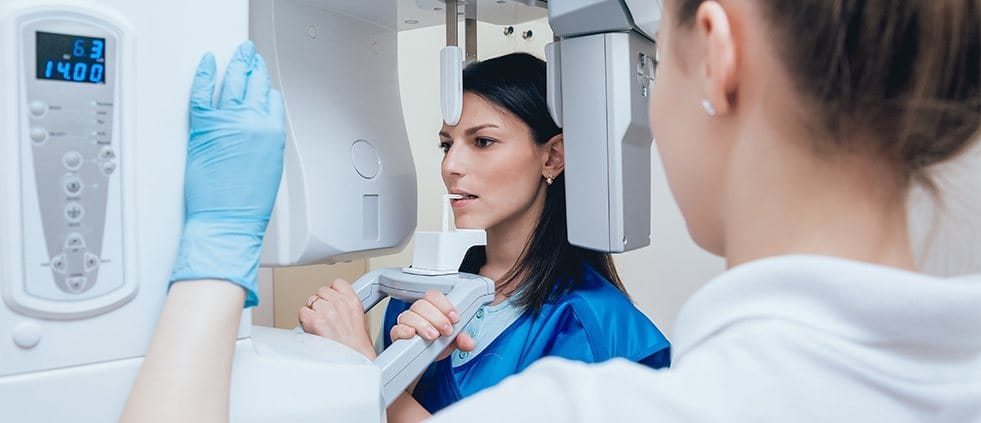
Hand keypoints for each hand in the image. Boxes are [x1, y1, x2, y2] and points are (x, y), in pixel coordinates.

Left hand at [169, 41, 285, 307]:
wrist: (227, 221)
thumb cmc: (247, 205)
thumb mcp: (270, 168)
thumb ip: (265, 141)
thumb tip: (257, 129)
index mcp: (272, 133)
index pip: (272, 99)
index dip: (266, 89)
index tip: (262, 81)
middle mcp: (251, 122)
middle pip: (253, 84)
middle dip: (253, 67)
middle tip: (250, 55)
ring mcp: (226, 122)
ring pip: (232, 82)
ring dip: (236, 64)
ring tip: (237, 54)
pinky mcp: (203, 127)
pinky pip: (202, 91)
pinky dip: (204, 74)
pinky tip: (208, 63)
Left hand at [298, 279, 375, 358]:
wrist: (355, 360)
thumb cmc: (357, 346)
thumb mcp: (359, 319)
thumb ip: (346, 306)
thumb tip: (333, 303)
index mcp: (353, 301)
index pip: (337, 283)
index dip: (332, 292)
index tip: (331, 300)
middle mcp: (340, 303)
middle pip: (321, 291)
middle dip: (321, 303)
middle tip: (325, 318)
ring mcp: (327, 311)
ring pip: (311, 301)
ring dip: (312, 312)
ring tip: (319, 325)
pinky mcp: (315, 321)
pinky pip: (302, 312)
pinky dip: (304, 321)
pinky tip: (313, 329)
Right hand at [390, 290, 475, 360]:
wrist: (426, 361)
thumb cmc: (438, 345)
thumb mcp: (453, 341)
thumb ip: (461, 339)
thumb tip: (469, 343)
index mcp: (432, 308)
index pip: (433, 296)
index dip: (444, 304)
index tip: (454, 318)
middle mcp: (418, 313)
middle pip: (421, 305)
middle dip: (437, 318)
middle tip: (447, 330)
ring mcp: (407, 323)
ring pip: (409, 315)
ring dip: (423, 325)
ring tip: (434, 336)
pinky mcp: (398, 335)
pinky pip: (396, 329)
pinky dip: (404, 330)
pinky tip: (412, 334)